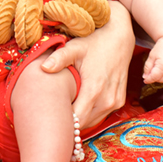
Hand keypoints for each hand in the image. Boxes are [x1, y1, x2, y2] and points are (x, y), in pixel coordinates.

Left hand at [41, 1, 134, 128]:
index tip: (49, 114)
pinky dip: (90, 114)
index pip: (76, 119)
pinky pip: (101, 115)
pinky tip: (78, 104)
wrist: (119, 37)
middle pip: (83, 124)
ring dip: (79, 119)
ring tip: (64, 109)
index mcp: (94, 89)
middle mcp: (107, 99)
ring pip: (93, 121)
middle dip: (69, 121)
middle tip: (52, 113)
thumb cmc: (94, 42)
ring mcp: (115, 101)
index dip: (62, 120)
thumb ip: (59, 58)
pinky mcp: (119, 101)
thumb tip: (43, 68)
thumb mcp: (75, 47)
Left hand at [142, 38, 162, 83]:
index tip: (145, 80)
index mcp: (162, 67)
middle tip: (152, 71)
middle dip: (155, 77)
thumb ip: (147, 68)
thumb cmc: (161, 47)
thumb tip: (145, 77)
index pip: (153, 78)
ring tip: (159, 70)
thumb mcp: (151, 56)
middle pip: (160, 80)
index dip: (148, 80)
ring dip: (162, 78)